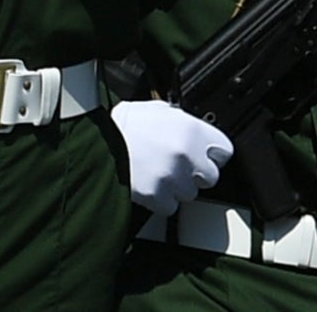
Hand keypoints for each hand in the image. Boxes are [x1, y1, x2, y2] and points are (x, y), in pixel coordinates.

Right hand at [112, 99, 230, 215]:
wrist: (92, 141)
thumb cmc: (121, 125)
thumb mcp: (153, 110)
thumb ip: (180, 120)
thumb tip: (191, 127)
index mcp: (191, 129)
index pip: (224, 150)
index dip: (210, 152)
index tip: (200, 154)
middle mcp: (187, 154)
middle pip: (210, 176)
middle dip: (194, 172)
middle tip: (172, 164)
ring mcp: (174, 178)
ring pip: (190, 193)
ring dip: (175, 186)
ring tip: (154, 171)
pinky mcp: (158, 197)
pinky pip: (170, 206)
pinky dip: (160, 200)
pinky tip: (147, 183)